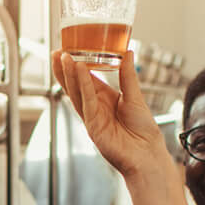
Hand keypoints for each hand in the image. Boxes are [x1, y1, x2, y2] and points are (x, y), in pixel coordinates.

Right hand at [52, 49, 176, 181]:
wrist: (148, 154)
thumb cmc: (143, 130)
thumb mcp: (135, 96)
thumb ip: (128, 75)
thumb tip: (127, 52)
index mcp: (104, 99)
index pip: (86, 79)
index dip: (77, 66)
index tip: (68, 50)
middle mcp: (95, 108)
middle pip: (75, 86)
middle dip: (64, 69)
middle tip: (56, 51)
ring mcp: (92, 118)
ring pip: (77, 93)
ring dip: (70, 74)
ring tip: (64, 57)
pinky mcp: (93, 126)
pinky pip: (87, 102)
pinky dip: (83, 85)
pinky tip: (80, 71)